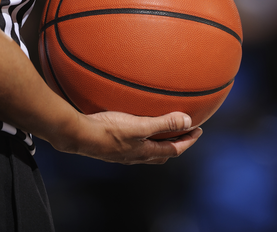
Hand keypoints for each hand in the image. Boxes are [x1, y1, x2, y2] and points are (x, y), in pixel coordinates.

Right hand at [58, 111, 202, 164]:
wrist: (77, 135)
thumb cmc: (108, 130)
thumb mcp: (139, 125)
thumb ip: (163, 122)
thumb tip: (188, 121)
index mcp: (145, 152)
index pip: (174, 149)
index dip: (188, 141)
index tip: (199, 130)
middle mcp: (135, 156)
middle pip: (162, 153)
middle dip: (176, 143)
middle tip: (184, 131)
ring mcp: (123, 152)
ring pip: (147, 149)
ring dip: (159, 140)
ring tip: (162, 128)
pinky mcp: (111, 145)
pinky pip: (134, 142)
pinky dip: (142, 136)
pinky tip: (135, 124)